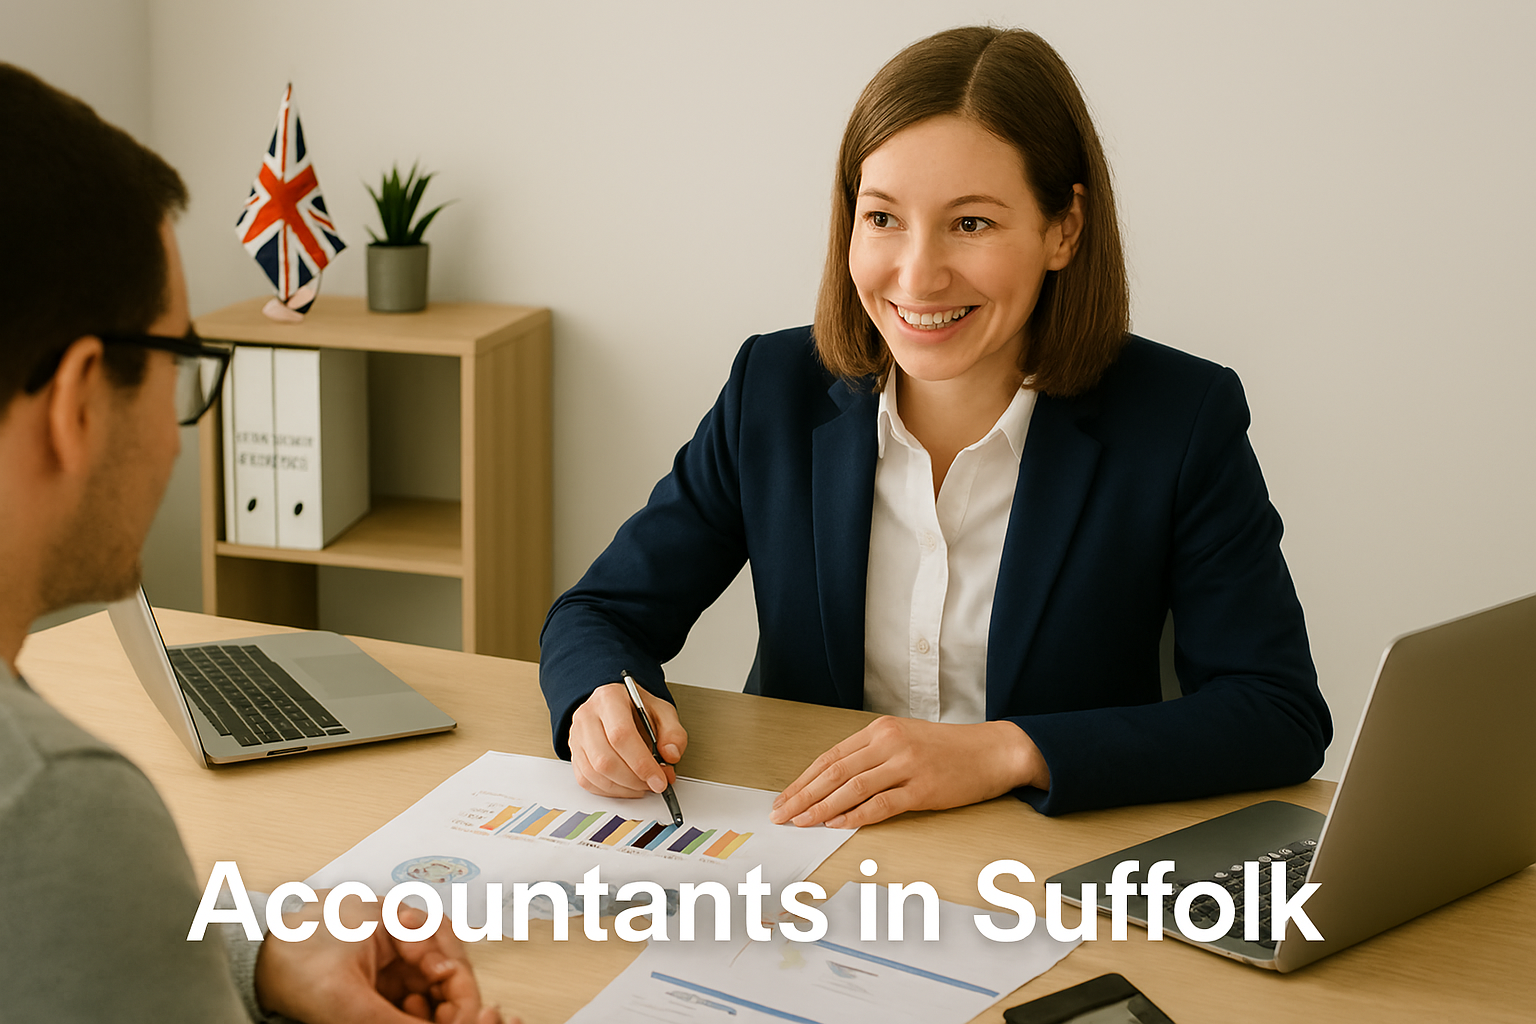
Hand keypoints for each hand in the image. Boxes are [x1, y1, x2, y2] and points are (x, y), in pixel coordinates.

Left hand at [254, 892, 512, 1023]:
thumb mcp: (342, 996)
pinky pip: (409, 1003)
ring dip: (429, 1016)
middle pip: (449, 982)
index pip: (455, 966)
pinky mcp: (380, 978)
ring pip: (432, 996)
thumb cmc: (290, 952)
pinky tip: (389, 1023)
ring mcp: (394, 958)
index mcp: (406, 921)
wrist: (251, 958)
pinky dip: (408, 1018)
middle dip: (447, 1010)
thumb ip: (389, 1023)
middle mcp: (408, 936)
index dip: (462, 1004)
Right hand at [568, 681, 687, 797]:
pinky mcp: (574, 754)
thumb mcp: (663, 712)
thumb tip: (671, 755)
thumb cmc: (638, 709)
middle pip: (604, 759)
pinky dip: (611, 791)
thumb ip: (673, 733)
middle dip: (634, 780)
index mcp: (610, 699)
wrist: (618, 705)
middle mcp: (587, 716)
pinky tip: (627, 786)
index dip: (641, 763)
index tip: (659, 779)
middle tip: (654, 784)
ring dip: (624, 788)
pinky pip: (587, 781)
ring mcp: (576, 736)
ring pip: (594, 773)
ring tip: (643, 784)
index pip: (621, 735)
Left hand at [770, 717, 1048, 828]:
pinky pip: (881, 804)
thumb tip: (833, 782)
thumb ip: (872, 755)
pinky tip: (836, 825)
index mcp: (880, 730)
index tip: (784, 798)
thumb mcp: (904, 740)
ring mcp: (906, 765)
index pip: (830, 757)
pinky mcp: (923, 788)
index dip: (803, 780)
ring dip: (821, 808)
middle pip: (833, 772)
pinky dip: (855, 815)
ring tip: (801, 823)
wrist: (992, 751)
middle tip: (781, 815)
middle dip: (802, 795)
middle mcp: (889, 743)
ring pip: (851, 788)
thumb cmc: (948, 749)